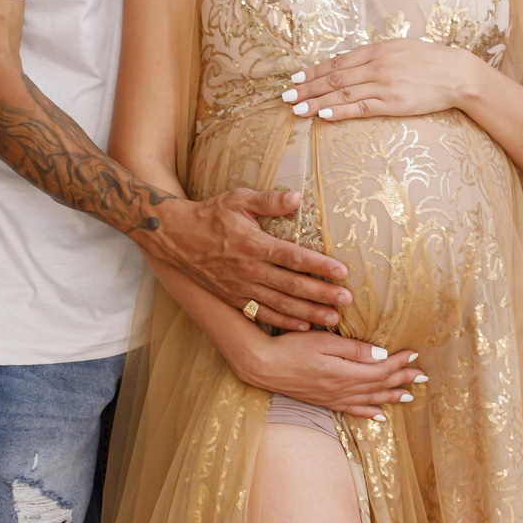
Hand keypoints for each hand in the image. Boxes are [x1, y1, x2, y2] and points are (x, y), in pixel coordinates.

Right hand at [145, 189, 351, 331]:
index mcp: (254, 244)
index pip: (294, 257)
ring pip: (281, 304)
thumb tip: (298, 196)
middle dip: (322, 294)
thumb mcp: (238, 199)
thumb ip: (270, 200)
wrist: (175, 238)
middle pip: (292, 286)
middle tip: (347, 301)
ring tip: (334, 319)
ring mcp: (241, 288)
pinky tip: (304, 326)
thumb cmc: (210, 215)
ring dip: (309, 313)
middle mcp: (250, 269)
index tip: (343, 272)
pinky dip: (284, 322)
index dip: (320, 266)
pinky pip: (263, 315)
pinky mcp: (234, 299)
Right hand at [235, 330, 426, 419]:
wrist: (264, 366)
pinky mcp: (325, 402)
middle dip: (403, 379)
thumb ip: (354, 350)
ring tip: (410, 395)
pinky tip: (380, 415)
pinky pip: (353, 410)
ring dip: (392, 397)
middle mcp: (343, 389)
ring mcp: (334, 398)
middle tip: (423, 376)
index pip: (381, 369)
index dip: (400, 362)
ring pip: (370, 399)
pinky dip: (369, 412)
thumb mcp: (324, 342)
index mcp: (346, 373)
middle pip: (380, 385)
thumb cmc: (291, 347)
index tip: (414, 353)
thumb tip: (382, 356)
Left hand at [289, 39, 484, 122]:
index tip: (296, 77)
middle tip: (287, 96)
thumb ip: (376, 56)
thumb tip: (351, 62)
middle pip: (334, 77)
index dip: (314, 70)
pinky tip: (324, 114)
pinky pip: (361, 107)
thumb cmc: (430, 61)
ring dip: (316, 101)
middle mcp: (376, 65)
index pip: (337, 61)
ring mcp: (384, 84)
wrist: (456, 73)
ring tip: (297, 108)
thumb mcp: (400, 49)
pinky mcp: (393, 102)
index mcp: (377, 50)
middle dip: (307, 87)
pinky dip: (340, 110)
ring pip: (342, 92)